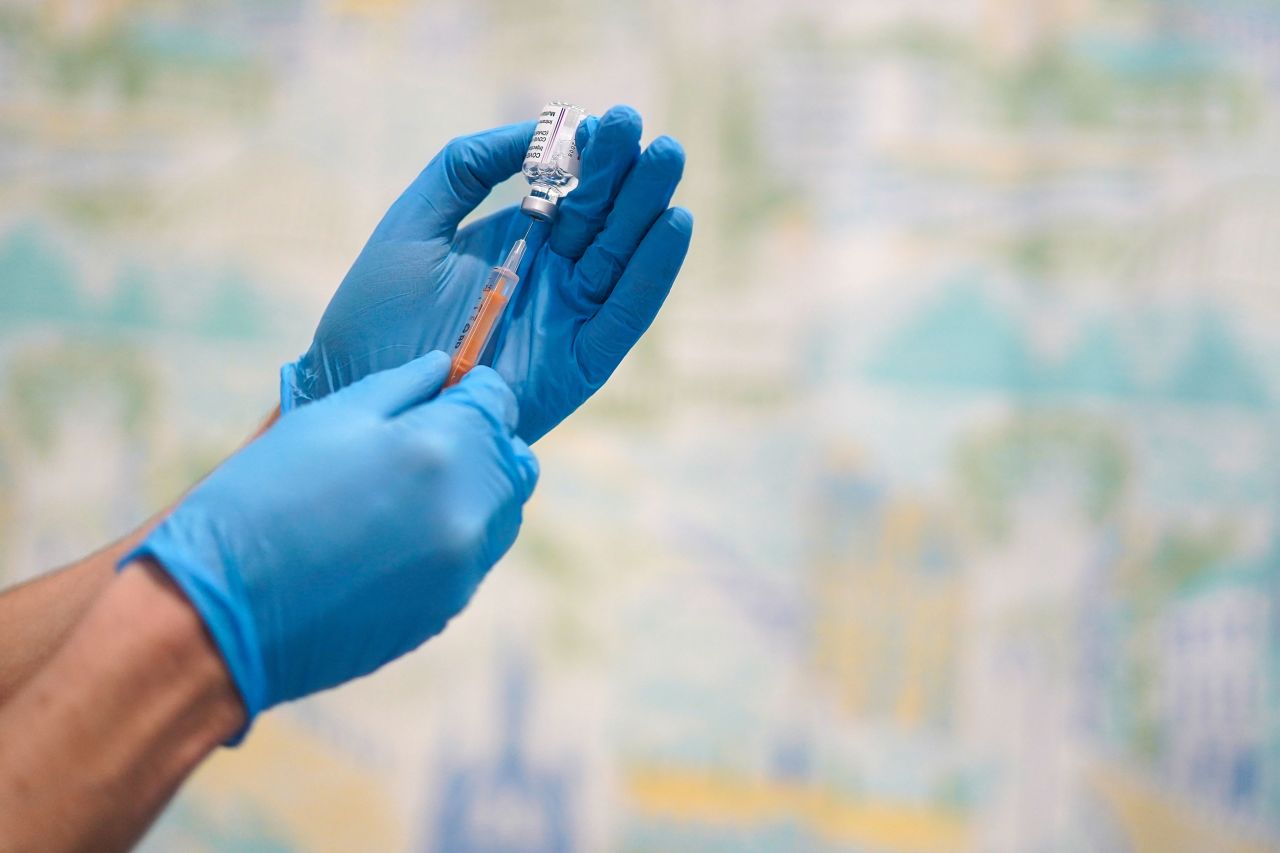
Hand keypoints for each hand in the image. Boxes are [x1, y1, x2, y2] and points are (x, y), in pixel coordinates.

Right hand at [124, 353, 537, 728]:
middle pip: (513, 462)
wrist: (221, 613)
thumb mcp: (325, 419)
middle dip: (481, 444)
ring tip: (406, 495)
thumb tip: (446, 368)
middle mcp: (468, 510)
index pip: (498, 402)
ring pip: (502, 515)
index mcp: (441, 449)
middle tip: (426, 444)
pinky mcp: (446, 611)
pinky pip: (472, 560)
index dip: (471, 392)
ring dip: (474, 494)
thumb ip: (401, 387)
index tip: (443, 397)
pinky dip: (452, 540)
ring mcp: (463, 568)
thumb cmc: (262, 499)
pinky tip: (390, 541)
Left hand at [282, 106, 692, 442]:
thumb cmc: (376, 312)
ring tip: (668, 155)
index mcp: (522, 242)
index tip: (601, 120)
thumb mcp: (416, 221)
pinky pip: (628, 312)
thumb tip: (534, 129)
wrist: (362, 388)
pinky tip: (674, 222)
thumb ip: (468, 167)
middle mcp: (556, 278)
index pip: (571, 191)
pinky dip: (653, 271)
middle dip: (628, 172)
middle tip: (643, 127)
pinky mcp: (583, 361)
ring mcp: (572, 318)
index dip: (590, 157)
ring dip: (650, 207)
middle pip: (607, 218)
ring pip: (624, 256)